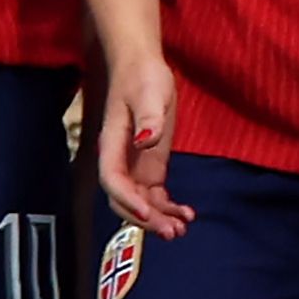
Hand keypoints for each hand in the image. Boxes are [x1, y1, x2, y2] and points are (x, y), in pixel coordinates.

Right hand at [98, 54, 195, 238]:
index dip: (127, 198)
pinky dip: (167, 207)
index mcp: (112, 143)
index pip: (112, 179)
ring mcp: (135, 165)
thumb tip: (145, 140)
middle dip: (145, 218)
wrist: (142, 67)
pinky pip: (154, 195)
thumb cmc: (141, 76)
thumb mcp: (148, 92)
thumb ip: (147, 117)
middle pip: (125, 199)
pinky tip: (186, 214)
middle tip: (171, 231)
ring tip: (180, 230)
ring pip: (140, 202)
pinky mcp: (150, 165)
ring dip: (157, 219)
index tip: (148, 210)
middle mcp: (120, 160)